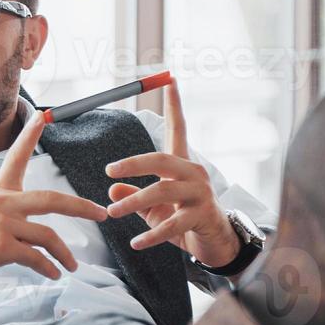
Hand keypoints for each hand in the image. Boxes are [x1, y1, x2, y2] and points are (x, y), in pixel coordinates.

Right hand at [0, 108, 106, 284]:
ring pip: (48, 236)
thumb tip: (35, 230)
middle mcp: (1, 202)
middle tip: (101, 214)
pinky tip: (53, 275)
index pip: (17, 156)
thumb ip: (10, 215)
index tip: (43, 115)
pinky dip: (49, 268)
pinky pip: (36, 258)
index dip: (30, 134)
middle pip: (52, 199)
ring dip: (66, 254)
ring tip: (72, 266)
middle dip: (82, 207)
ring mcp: (0, 224)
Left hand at [102, 80, 238, 268]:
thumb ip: (134, 195)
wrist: (214, 245)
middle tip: (109, 170)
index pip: (178, 129)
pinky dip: (150, 234)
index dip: (174, 105)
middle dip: (133, 163)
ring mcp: (200, 194)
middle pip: (161, 160)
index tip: (170, 79)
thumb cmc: (183, 220)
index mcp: (183, 165)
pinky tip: (135, 242)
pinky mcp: (202, 217)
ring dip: (133, 202)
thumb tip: (112, 189)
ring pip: (162, 191)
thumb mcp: (155, 207)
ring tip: (112, 213)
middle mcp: (194, 173)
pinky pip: (171, 224)